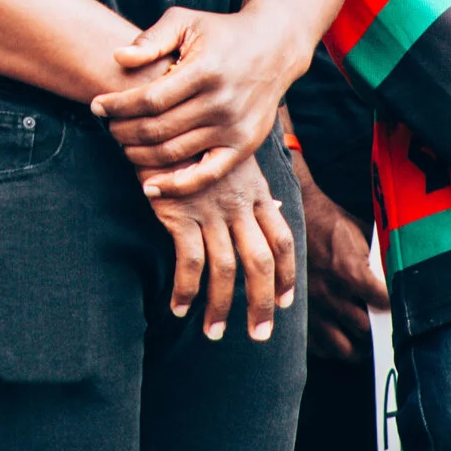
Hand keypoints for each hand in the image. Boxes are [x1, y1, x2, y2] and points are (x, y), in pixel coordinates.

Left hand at [92, 6, 304, 188]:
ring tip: (123, 145)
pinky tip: (150, 187)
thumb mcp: (186, 22)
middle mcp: (221, 103)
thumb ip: (151, 39)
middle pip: (157, 129)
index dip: (117, 105)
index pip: (149, 98)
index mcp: (204, 70)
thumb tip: (118, 58)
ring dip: (140, 154)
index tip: (96, 105)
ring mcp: (234, 128)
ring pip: (174, 153)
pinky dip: (176, 185)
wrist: (273, 48)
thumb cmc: (220, 33)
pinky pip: (205, 175)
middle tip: (108, 127)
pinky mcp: (244, 146)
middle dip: (123, 131)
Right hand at [149, 156, 297, 336]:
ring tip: (213, 332)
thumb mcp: (233, 160)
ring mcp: (210, 209)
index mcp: (256, 192)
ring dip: (220, 307)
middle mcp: (238, 204)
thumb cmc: (195, 139)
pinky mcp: (180, 213)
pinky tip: (178, 306)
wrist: (162, 116)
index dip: (287, 275)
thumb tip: (273, 209)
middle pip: (261, 262)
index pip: (283, 240)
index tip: (284, 302)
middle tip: (259, 334)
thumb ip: (252, 189)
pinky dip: (186, 289)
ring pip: (226, 269)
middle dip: (261, 304)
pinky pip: (190, 262)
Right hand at [297, 162, 386, 358]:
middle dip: (377, 329)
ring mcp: (312, 307)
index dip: (395, 305)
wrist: (291, 216)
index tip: (397, 306)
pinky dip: (331, 348)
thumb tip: (398, 274)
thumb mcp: (359, 233)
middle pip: (365, 330)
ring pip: (342, 347)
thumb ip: (377, 258)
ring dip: (357, 347)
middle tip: (382, 327)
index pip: (384, 302)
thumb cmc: (327, 223)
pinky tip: (338, 338)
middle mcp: (331, 294)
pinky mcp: (297, 313)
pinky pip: (318, 347)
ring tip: (364, 342)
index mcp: (350, 273)